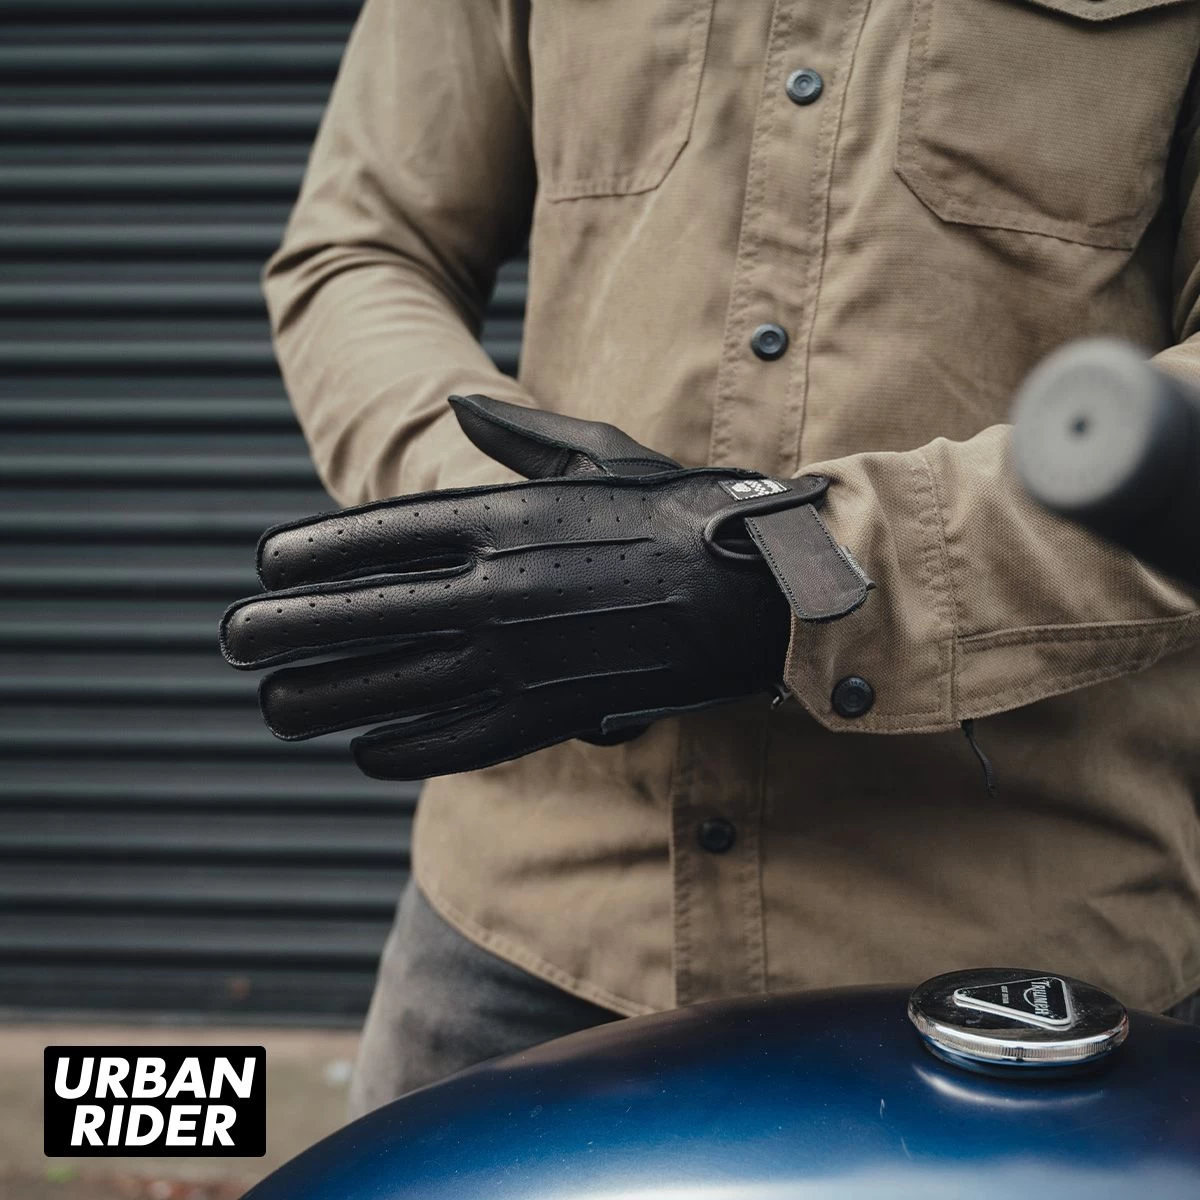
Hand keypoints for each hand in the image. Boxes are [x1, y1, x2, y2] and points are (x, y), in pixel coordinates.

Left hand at [219, 396, 830, 779]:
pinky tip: (365, 751)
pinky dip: (402, 750)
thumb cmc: (681, 510)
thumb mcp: (597, 452)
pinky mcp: (549, 715)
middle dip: (282, 631)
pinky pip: (455, 743)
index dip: (306, 554)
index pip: (373, 536)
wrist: (759, 590)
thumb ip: (517, 432)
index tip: (263, 564)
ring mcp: (517, 659)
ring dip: (321, 701)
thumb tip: (459, 400)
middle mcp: (493, 590)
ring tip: (274, 707)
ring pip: (390, 690)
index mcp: (501, 517)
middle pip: (357, 618)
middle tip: (234, 641)